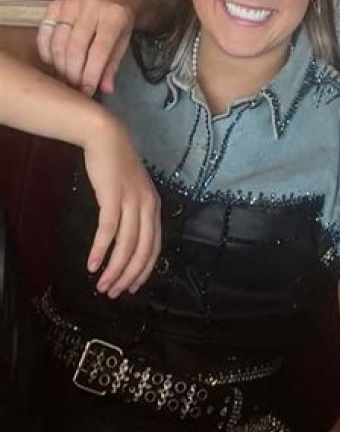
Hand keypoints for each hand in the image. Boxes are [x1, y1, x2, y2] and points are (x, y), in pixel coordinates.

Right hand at [37, 0, 135, 96]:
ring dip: (60, 65)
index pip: (99, 51)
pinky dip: (47, 51)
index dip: (90, 74)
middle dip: (73, 73)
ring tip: (65, 78)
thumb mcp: (124, 41)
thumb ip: (113, 65)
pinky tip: (53, 63)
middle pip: (76, 48)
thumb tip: (105, 89)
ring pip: (59, 42)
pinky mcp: (56, 3)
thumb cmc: (120, 21)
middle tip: (74, 87)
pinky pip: (45, 32)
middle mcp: (91, 7)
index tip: (87, 91)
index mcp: (114, 17)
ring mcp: (71, 3)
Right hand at [83, 116, 160, 297]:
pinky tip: (92, 265)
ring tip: (102, 286)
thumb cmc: (118, 167)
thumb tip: (126, 242)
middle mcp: (148, 206)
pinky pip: (109, 230)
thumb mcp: (133, 193)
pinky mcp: (114, 197)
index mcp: (155, 208)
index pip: (155, 247)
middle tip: (114, 293)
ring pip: (127, 244)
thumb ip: (134, 214)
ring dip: (114, 269)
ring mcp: (133, 201)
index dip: (144, 270)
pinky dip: (101, 250)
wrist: (107, 138)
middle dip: (129, 276)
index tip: (131, 287)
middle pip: (143, 250)